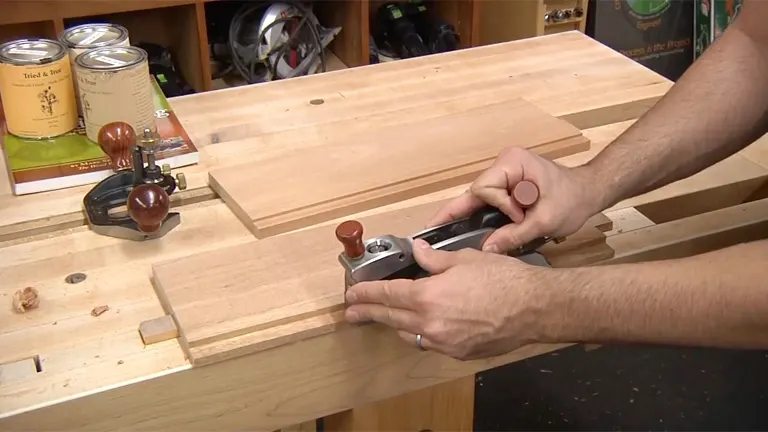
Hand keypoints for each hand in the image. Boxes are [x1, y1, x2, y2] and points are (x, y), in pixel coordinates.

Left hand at [344, 239, 554, 359]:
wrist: (534, 308)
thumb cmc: (503, 279)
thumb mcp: (465, 259)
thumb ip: (434, 259)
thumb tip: (416, 252)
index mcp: (428, 297)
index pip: (387, 295)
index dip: (366, 293)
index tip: (352, 293)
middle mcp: (431, 324)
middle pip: (390, 318)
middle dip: (368, 313)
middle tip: (351, 312)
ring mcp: (444, 342)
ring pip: (409, 334)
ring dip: (396, 324)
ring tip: (386, 317)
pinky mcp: (458, 353)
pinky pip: (431, 344)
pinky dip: (422, 334)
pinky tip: (423, 326)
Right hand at [427, 146, 599, 253]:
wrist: (589, 192)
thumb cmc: (572, 199)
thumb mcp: (545, 221)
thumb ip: (514, 235)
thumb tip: (486, 251)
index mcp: (512, 162)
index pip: (483, 187)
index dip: (497, 206)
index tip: (518, 217)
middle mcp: (502, 164)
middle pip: (476, 193)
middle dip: (483, 213)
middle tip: (493, 230)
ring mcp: (502, 174)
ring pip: (479, 200)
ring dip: (486, 216)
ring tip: (495, 229)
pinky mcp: (505, 185)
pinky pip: (487, 201)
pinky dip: (488, 215)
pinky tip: (479, 230)